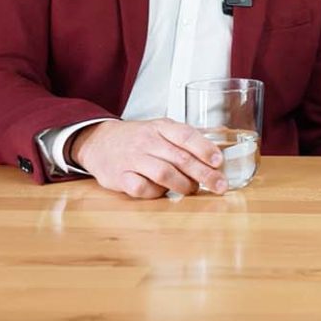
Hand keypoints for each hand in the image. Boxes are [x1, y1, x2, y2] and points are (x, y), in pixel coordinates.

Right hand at [71, 118, 226, 198]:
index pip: (186, 135)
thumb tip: (221, 143)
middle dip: (204, 174)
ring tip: (192, 190)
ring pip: (163, 173)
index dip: (205, 149)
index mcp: (161, 127)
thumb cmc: (138, 138)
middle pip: (180, 158)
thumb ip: (187, 138)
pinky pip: (141, 188)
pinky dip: (155, 193)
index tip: (219, 162)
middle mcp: (147, 141)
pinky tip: (162, 192)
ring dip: (183, 185)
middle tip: (220, 186)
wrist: (99, 141)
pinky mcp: (120, 176)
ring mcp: (132, 159)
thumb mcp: (161, 129)